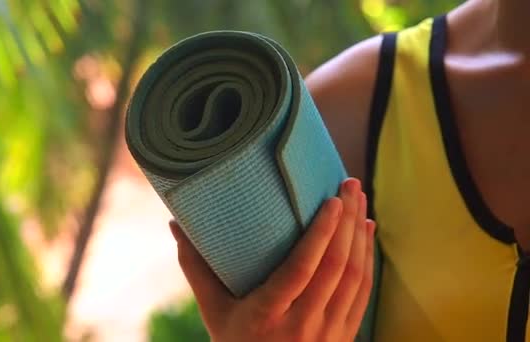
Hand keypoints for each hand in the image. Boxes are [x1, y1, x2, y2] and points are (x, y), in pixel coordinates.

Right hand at [169, 178, 374, 341]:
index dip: (320, 234)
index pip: (301, 270)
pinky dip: (368, 259)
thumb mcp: (213, 311)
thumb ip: (195, 268)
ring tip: (360, 199)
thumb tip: (174, 225)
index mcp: (267, 316)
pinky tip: (366, 233)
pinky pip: (363, 293)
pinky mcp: (344, 335)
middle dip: (346, 221)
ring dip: (360, 235)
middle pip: (335, 267)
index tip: (331, 200)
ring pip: (355, 278)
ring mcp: (328, 333)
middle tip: (350, 184)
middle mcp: (302, 326)